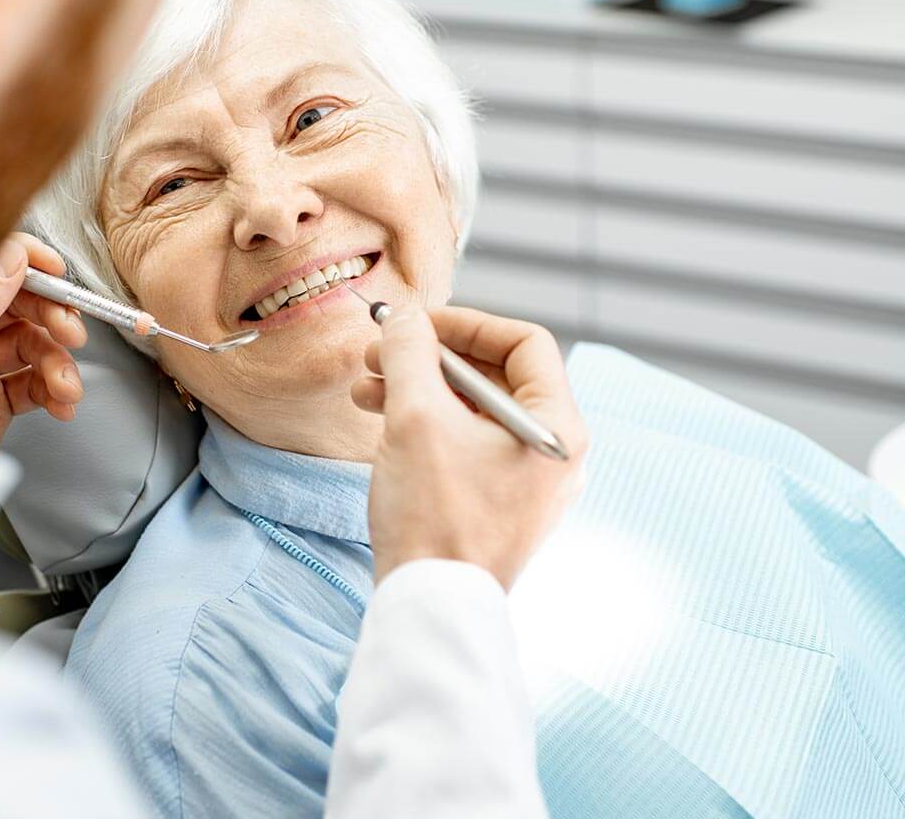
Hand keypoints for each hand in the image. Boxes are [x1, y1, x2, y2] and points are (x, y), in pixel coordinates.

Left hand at [0, 233, 86, 448]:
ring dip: (56, 363)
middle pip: (13, 304)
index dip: (23, 265)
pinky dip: (53, 390)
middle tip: (72, 333)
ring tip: (66, 386)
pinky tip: (61, 402)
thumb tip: (10, 256)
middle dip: (49, 318)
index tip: (56, 273)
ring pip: (30, 344)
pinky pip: (33, 382)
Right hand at [351, 306, 588, 589]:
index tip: (416, 324)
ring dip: (419, 390)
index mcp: (557, 427)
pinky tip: (380, 421)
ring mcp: (528, 482)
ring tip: (365, 387)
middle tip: (378, 352)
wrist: (430, 602)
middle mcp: (553, 452)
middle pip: (495, 376)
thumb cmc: (434, 514)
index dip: (466, 323)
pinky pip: (466, 445)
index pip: (525, 343)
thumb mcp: (416, 416)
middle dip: (430, 358)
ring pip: (473, 412)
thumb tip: (403, 318)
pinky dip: (427, 426)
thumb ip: (410, 353)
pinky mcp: (498, 504)